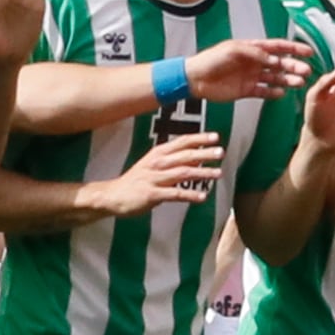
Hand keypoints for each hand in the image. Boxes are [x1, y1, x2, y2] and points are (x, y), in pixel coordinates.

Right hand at [103, 132, 223, 216]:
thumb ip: (176, 161)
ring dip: (202, 172)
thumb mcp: (155, 165)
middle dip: (204, 153)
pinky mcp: (152, 194)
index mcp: (158, 153)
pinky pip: (174, 194)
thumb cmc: (137, 180)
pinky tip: (202, 197)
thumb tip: (199, 157)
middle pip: (185, 155)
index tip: (216, 137)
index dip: (199, 138)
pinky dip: (190, 195)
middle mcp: (157, 163)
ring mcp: (154, 178)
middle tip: (221, 152)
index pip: (182, 142)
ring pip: (182, 173)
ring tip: (218, 174)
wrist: (113, 195)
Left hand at [187, 38, 314, 101]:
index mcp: (252, 48)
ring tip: (299, 83)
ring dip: (287, 79)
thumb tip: (273, 59)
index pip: (277, 47)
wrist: (195, 79)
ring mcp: (251, 76)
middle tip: (306, 71)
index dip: (293, 49)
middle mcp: (254, 62)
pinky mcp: (246, 90)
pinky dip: (274, 92)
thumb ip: (255, 54)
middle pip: (280, 63)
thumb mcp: (234, 51)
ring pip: (275, 78)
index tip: (308, 52)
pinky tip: (282, 93)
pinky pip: (264, 91)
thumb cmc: (211, 60)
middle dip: (294, 66)